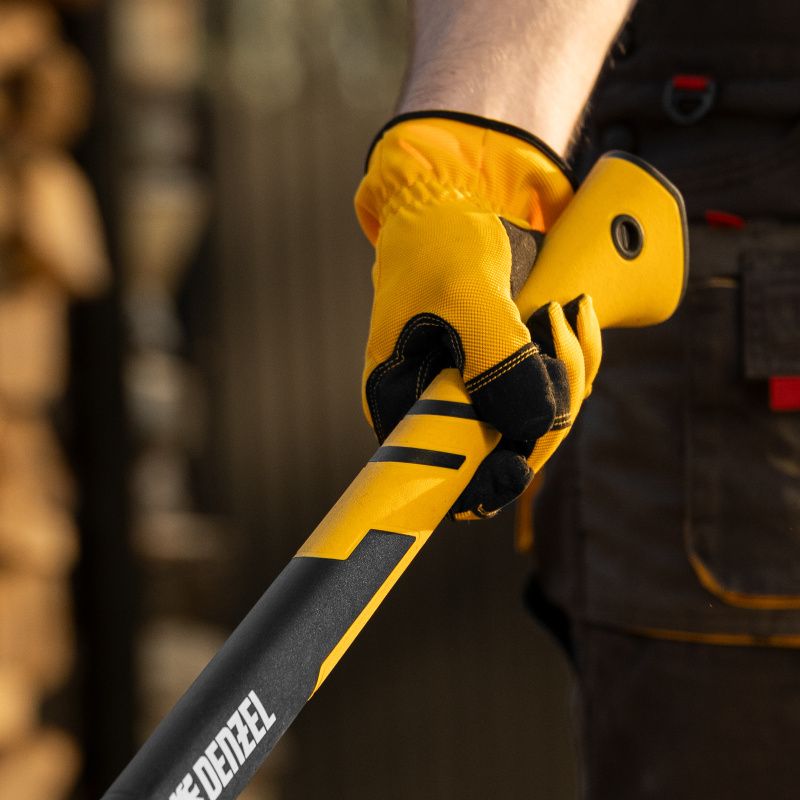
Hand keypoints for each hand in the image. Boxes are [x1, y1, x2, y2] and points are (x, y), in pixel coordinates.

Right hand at [355, 112, 598, 518]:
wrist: (458, 198)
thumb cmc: (441, 241)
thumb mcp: (467, 297)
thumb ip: (498, 364)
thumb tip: (539, 426)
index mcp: (403, 402)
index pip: (439, 477)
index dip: (483, 484)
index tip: (517, 463)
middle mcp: (439, 407)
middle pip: (504, 454)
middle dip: (547, 408)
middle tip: (556, 330)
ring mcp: (480, 391)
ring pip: (541, 423)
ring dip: (572, 374)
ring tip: (567, 309)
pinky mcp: (514, 371)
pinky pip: (558, 393)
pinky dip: (579, 359)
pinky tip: (578, 312)